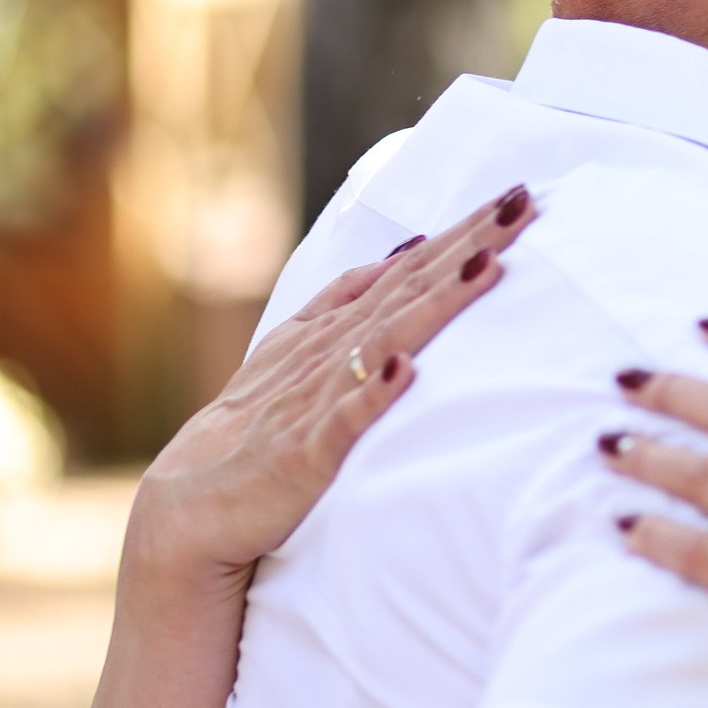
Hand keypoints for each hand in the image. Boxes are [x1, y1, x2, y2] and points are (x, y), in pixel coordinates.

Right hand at [128, 185, 538, 585]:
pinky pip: (343, 422)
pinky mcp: (303, 456)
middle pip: (407, 289)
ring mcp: (314, 400)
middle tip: (520, 202)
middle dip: (467, 245)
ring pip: (386, 340)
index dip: (460, 233)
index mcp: (330, 329)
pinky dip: (373, 395)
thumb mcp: (298, 350)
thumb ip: (348, 301)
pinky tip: (407, 368)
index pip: (407, 270)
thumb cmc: (256, 429)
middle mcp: (326, 353)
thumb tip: (408, 250)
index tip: (513, 197)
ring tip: (486, 264)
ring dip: (437, 303)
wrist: (187, 511)